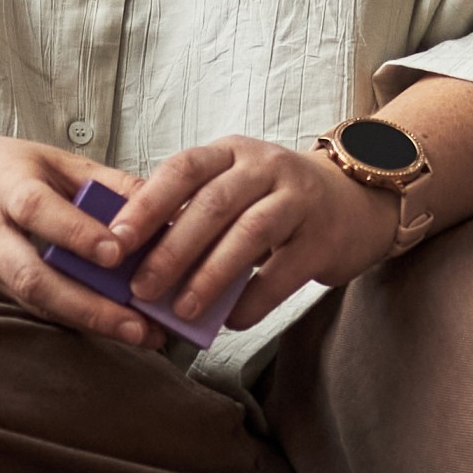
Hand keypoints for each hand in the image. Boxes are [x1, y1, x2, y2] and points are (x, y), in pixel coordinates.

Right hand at [0, 125, 163, 350]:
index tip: (117, 253)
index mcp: (6, 188)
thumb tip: (162, 204)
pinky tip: (112, 327)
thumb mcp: (51, 159)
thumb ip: (104, 181)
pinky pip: (32, 307)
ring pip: (33, 301)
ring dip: (87, 321)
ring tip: (139, 334)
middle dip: (87, 304)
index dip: (76, 232)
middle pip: (32, 275)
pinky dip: (73, 318)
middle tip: (138, 324)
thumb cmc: (1, 167)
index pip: (38, 211)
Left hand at [109, 134, 401, 328]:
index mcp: (231, 153)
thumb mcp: (235, 187)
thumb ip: (192, 211)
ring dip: (210, 276)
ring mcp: (299, 199)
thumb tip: (134, 258)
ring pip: (248, 234)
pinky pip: (283, 272)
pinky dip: (253, 299)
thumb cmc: (276, 200)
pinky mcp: (323, 238)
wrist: (357, 201)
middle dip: (173, 249)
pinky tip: (230, 320)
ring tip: (183, 310)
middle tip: (142, 289)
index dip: (146, 204)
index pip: (183, 169)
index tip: (115, 240)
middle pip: (213, 204)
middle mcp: (265, 167)